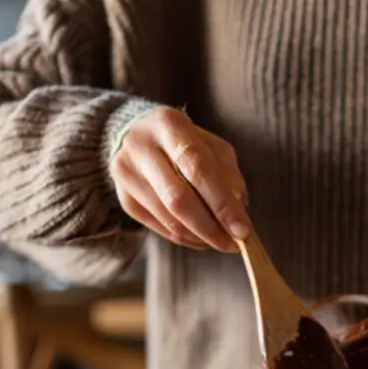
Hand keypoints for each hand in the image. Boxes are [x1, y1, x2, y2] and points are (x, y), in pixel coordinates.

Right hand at [111, 106, 251, 251]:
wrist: (139, 137)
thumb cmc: (186, 143)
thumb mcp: (212, 146)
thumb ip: (228, 175)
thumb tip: (238, 213)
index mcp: (168, 124)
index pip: (198, 167)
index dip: (222, 203)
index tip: (243, 230)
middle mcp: (140, 146)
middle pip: (178, 198)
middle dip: (211, 228)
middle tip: (234, 244)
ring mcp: (127, 173)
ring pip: (168, 218)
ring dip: (201, 237)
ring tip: (222, 241)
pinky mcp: (124, 198)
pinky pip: (159, 227)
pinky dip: (186, 238)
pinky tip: (202, 238)